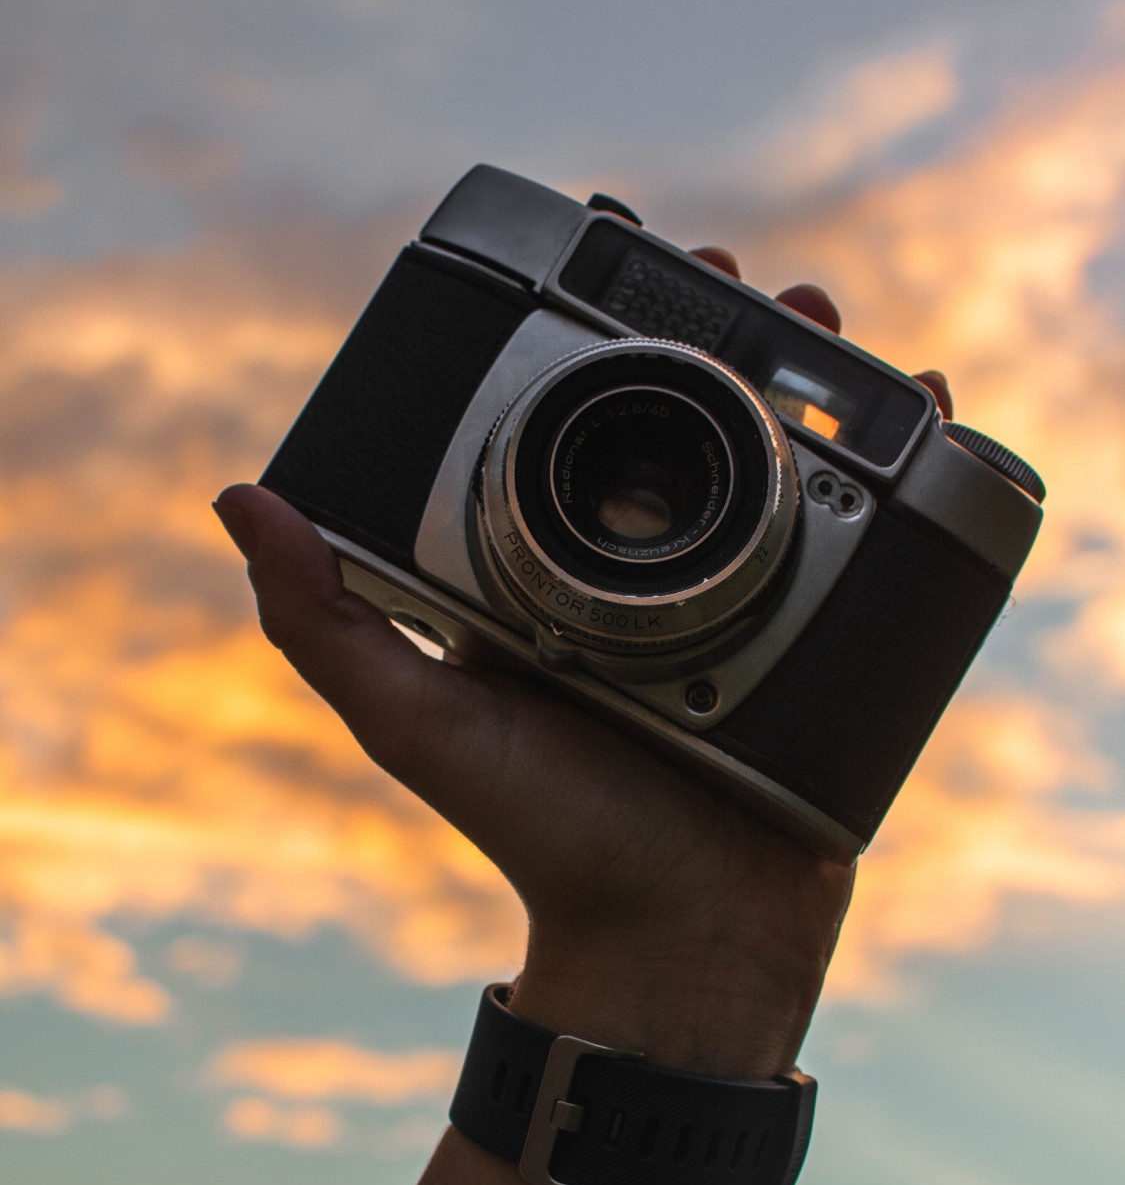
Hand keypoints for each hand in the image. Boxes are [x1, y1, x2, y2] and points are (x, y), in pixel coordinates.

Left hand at [213, 265, 952, 1184]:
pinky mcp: (822, 637)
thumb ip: (325, 618)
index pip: (576, 414)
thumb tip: (240, 498)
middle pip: (695, 415)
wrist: (672, 935)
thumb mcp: (414, 720)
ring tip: (825, 319)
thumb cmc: (538, 835)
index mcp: (552, 568)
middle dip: (729, 331)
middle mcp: (648, 572)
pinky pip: (865, 536)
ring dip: (816, 375)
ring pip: (786, 457)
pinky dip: (896, 465)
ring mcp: (744, 600)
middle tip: (741, 278)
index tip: (619, 249)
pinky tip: (918, 407)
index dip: (604, 328)